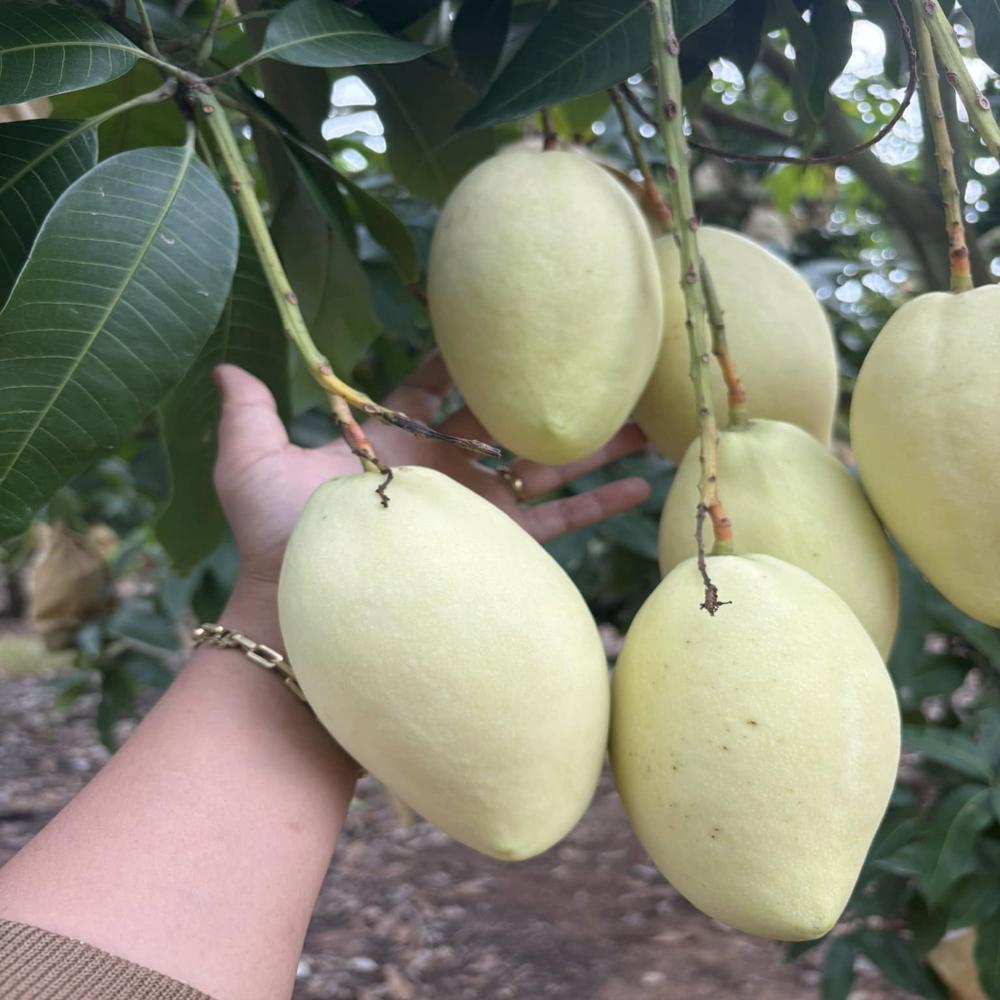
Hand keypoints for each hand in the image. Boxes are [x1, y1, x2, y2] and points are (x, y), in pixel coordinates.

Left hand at [213, 354, 650, 587]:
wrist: (300, 618)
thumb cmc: (274, 543)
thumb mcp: (251, 466)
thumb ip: (250, 414)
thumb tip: (227, 368)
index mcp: (395, 439)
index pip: (436, 382)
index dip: (463, 350)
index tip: (501, 312)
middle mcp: (443, 468)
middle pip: (507, 414)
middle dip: (546, 385)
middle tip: (595, 354)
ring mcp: (476, 509)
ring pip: (547, 462)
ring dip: (594, 440)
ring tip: (644, 416)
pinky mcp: (498, 548)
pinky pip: (559, 522)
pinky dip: (598, 505)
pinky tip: (639, 486)